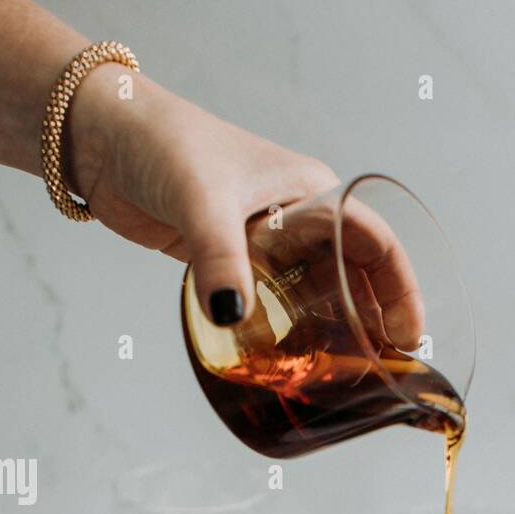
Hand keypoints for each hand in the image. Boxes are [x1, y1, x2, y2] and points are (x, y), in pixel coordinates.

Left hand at [66, 66, 422, 344]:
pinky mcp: (235, 262)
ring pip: (318, 292)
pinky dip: (292, 330)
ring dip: (337, 329)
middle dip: (376, 320)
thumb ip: (219, 260)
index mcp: (312, 194)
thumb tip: (233, 317)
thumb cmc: (163, 146)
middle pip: (356, 275)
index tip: (410, 336)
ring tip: (351, 375)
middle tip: (386, 368)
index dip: (400, 291)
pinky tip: (296, 362)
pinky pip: (277, 302)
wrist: (104, 138)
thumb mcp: (201, 202)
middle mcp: (299, 218)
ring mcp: (268, 242)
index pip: (376, 244)